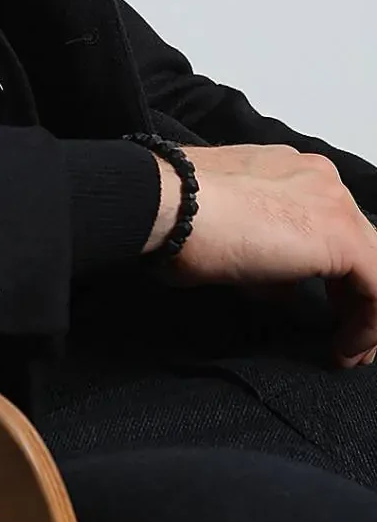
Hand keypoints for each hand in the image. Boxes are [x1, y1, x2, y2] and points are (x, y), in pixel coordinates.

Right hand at [148, 146, 376, 368]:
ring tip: (348, 351)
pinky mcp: (341, 238)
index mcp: (291, 171)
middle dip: (354, 297)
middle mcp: (320, 179)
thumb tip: (279, 284)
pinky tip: (344, 348)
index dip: (331, 275)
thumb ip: (263, 252)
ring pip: (374, 266)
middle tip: (344, 336)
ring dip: (365, 315)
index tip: (322, 309)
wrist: (165, 202)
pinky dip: (367, 325)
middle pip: (359, 246)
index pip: (328, 226)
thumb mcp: (227, 233)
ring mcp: (333, 204)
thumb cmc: (174, 214)